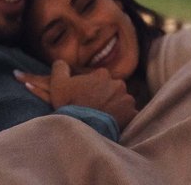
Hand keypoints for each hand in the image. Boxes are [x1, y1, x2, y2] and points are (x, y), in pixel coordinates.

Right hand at [15, 61, 137, 129]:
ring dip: (116, 106)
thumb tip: (61, 62)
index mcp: (103, 74)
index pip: (100, 77)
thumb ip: (60, 68)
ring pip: (122, 101)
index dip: (93, 87)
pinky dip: (124, 118)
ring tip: (104, 116)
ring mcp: (127, 100)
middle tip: (95, 107)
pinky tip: (113, 123)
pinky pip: (130, 115)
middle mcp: (118, 84)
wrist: (82, 128)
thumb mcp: (58, 83)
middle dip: (106, 95)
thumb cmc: (70, 105)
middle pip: (113, 88)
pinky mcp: (132, 115)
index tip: (87, 96)